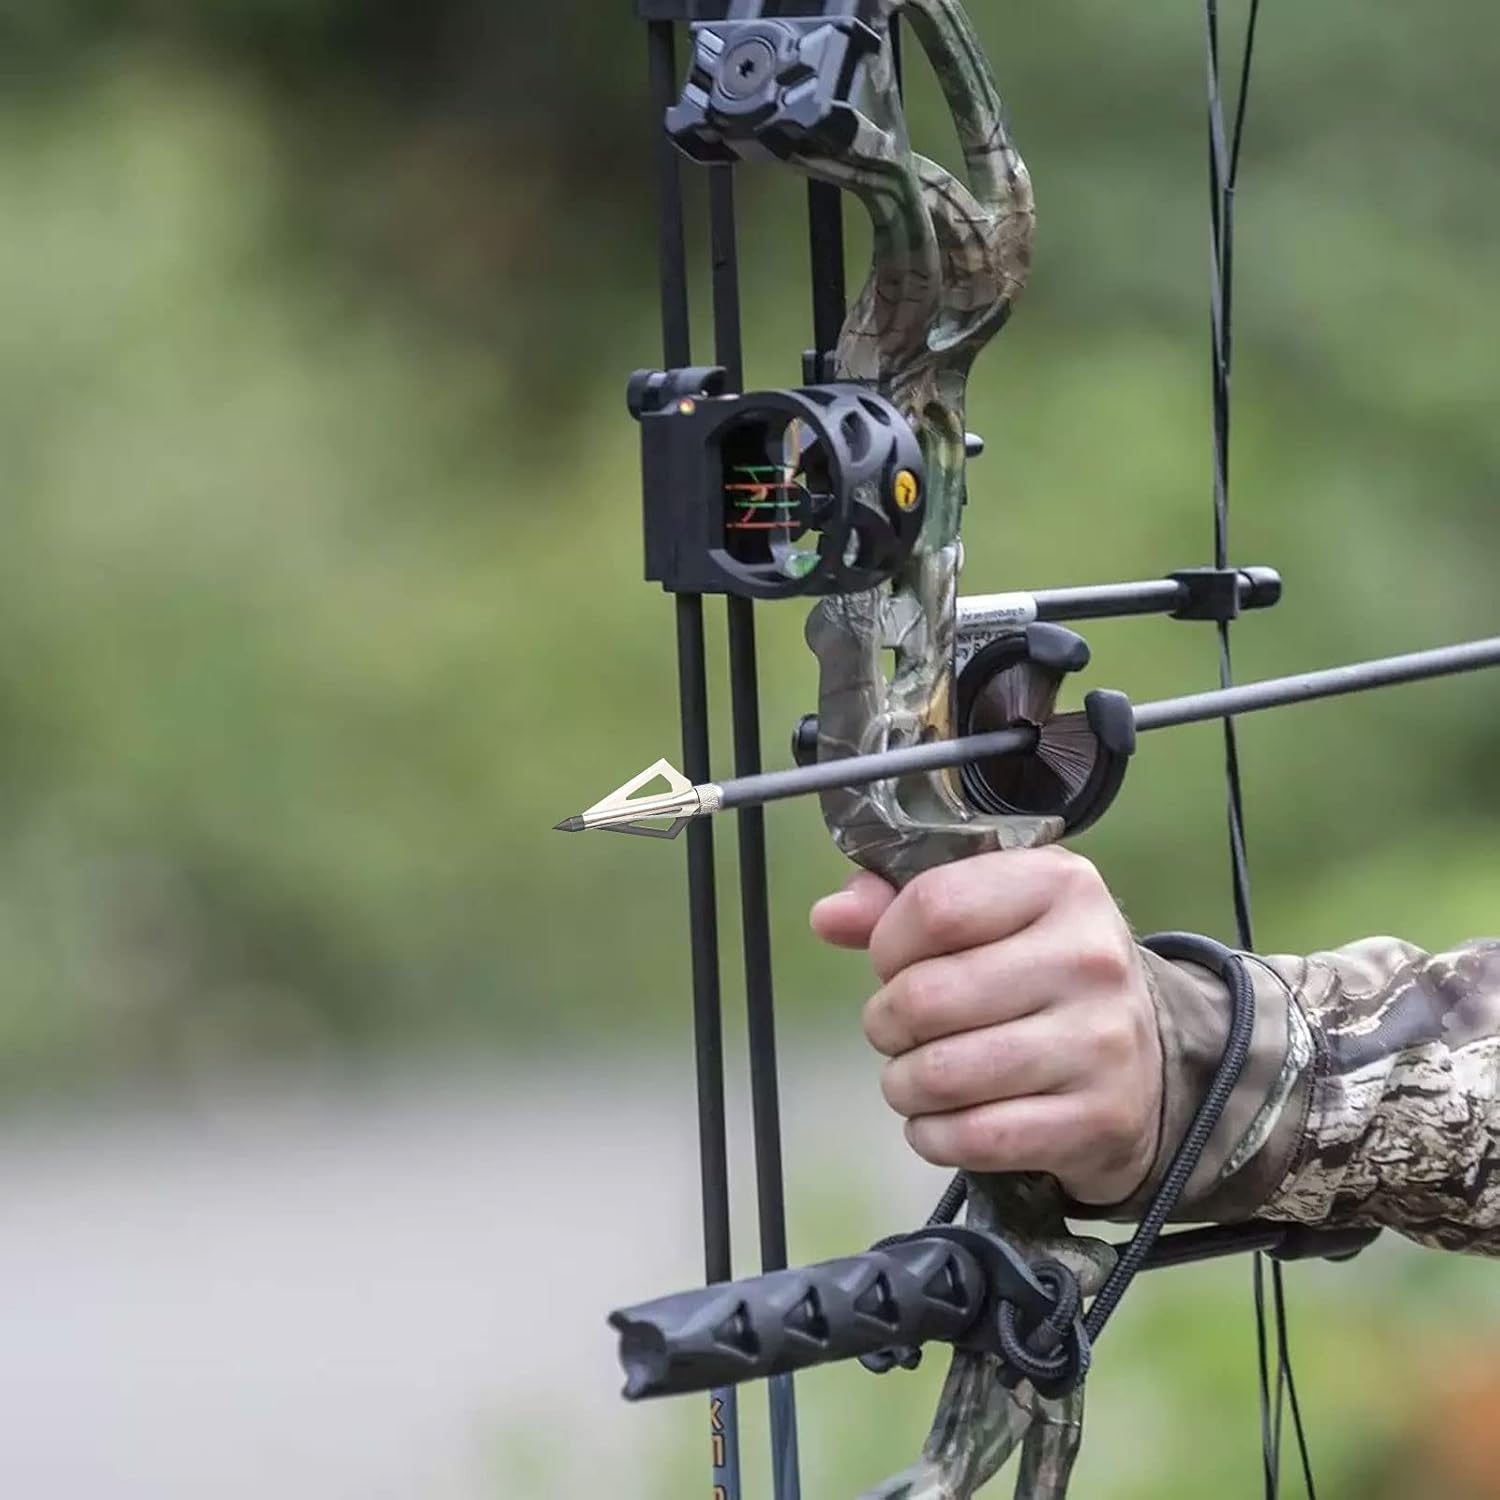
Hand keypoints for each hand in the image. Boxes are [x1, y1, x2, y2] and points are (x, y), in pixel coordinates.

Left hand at [810, 849, 1162, 1205]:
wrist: (1145, 1061)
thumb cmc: (1041, 974)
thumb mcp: (988, 913)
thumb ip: (901, 904)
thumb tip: (829, 916)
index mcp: (1060, 884)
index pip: (934, 905)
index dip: (888, 944)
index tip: (895, 963)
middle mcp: (1089, 956)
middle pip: (926, 997)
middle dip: (885, 1022)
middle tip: (897, 1029)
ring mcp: (1101, 1041)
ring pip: (942, 1074)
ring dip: (904, 1084)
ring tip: (916, 1076)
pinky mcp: (1100, 1117)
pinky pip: (975, 1138)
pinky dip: (934, 1135)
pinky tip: (942, 1119)